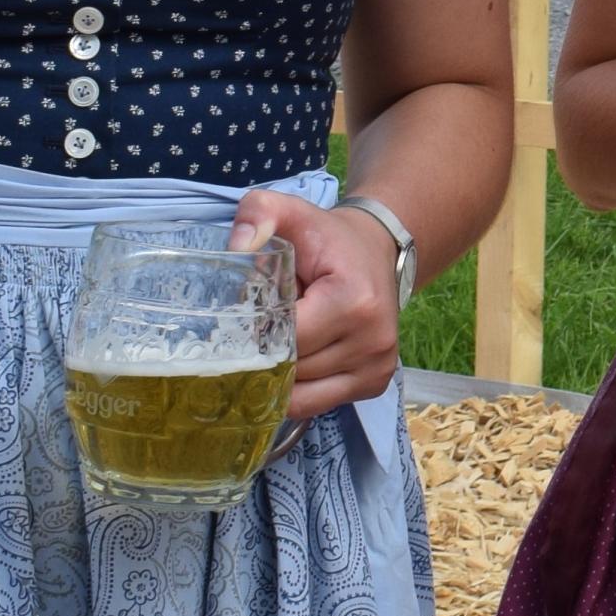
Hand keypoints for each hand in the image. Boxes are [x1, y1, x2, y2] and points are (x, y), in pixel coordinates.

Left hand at [234, 190, 402, 419]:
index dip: (258, 331)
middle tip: (261, 328)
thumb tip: (237, 246)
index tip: (251, 314)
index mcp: (354, 302)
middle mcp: (373, 341)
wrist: (376, 252)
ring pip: (302, 395)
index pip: (286, 339)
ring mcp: (378, 367)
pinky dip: (299, 389)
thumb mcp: (292, 212)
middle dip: (268, 354)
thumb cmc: (328, 238)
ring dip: (283, 374)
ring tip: (283, 341)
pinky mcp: (376, 383)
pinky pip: (319, 403)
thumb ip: (259, 213)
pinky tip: (298, 360)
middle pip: (293, 370)